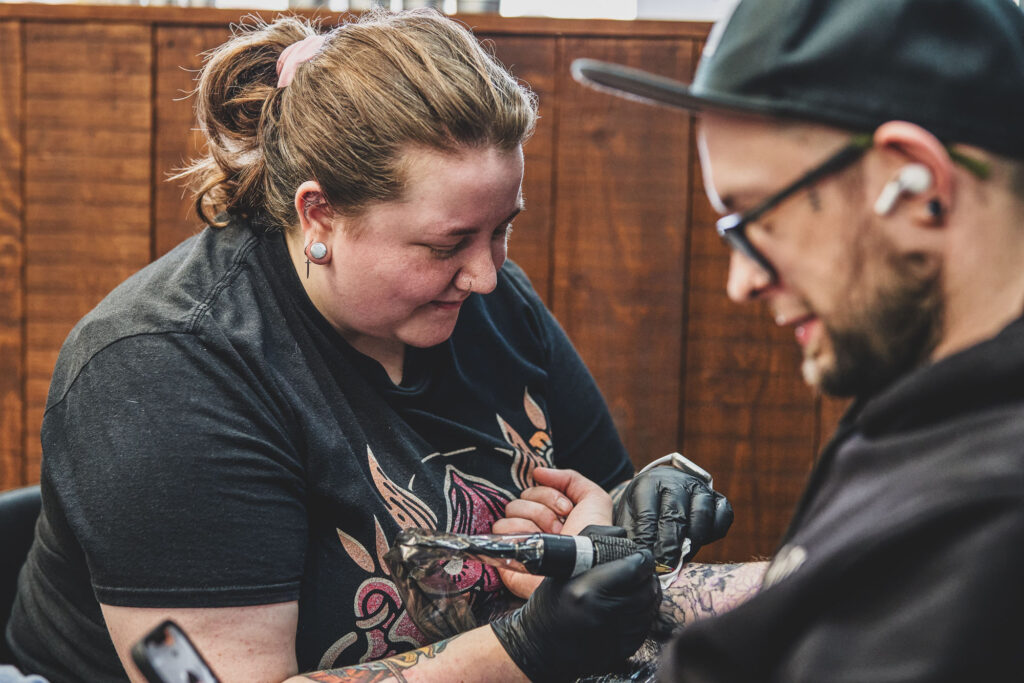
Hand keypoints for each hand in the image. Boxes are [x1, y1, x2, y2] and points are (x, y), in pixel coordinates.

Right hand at [490, 530, 660, 682]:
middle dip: (649, 576)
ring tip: (639, 587)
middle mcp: (603, 613)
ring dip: (649, 595)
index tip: (641, 555)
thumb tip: (621, 533)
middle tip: (642, 570)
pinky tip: (633, 608)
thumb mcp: (563, 568)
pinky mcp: (622, 650)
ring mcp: (614, 635)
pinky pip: (645, 627)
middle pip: (647, 589)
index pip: (634, 568)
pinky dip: (644, 614)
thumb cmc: (551, 604)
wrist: (540, 647)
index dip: (643, 558)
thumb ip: (593, 541)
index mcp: (588, 590)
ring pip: (650, 609)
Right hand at [493, 468, 611, 597]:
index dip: (552, 496)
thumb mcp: (594, 499)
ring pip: (510, 511)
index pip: (537, 489)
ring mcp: (519, 539)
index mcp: (552, 513)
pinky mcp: (506, 555)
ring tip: (548, 540)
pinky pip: (499, 529)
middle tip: (559, 529)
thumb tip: (538, 471)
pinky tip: (532, 547)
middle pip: (522, 497)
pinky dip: (516, 534)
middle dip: (543, 511)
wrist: (583, 567)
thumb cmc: (591, 536)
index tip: (568, 512)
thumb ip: (570, 478)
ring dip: (532, 523)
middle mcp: (535, 525)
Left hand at [614, 467, 732, 567]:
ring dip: (693, 541)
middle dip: (670, 546)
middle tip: (665, 566)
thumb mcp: (630, 517)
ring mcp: (700, 488)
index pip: (648, 515)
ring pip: (702, 515)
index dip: (648, 541)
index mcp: (648, 484)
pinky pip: (723, 517)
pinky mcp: (717, 498)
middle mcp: (676, 482)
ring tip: (682, 557)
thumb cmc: (643, 509)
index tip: (647, 559)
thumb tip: (642, 560)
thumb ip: (635, 537)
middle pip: (676, 516)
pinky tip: (699, 542)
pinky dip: (713, 534)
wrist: (662, 489)